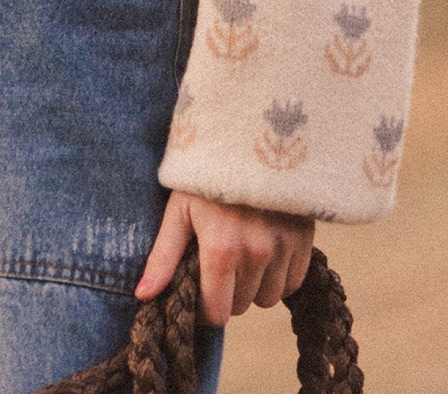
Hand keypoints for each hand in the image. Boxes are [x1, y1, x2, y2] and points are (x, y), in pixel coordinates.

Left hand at [136, 188, 314, 328]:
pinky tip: (264, 251)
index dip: (203, 310)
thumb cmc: (205, 172)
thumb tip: (143, 295)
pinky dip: (278, 276)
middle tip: (217, 264)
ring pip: (268, 298)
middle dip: (226, 294)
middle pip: (242, 307)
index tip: (196, 295)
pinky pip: (292, 283)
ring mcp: (283, 247)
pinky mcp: (304, 240)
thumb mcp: (178, 209)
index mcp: (221, 248)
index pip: (217, 313)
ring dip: (253, 286)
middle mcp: (256, 253)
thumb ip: (163, 256)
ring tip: (240, 254)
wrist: (248, 135)